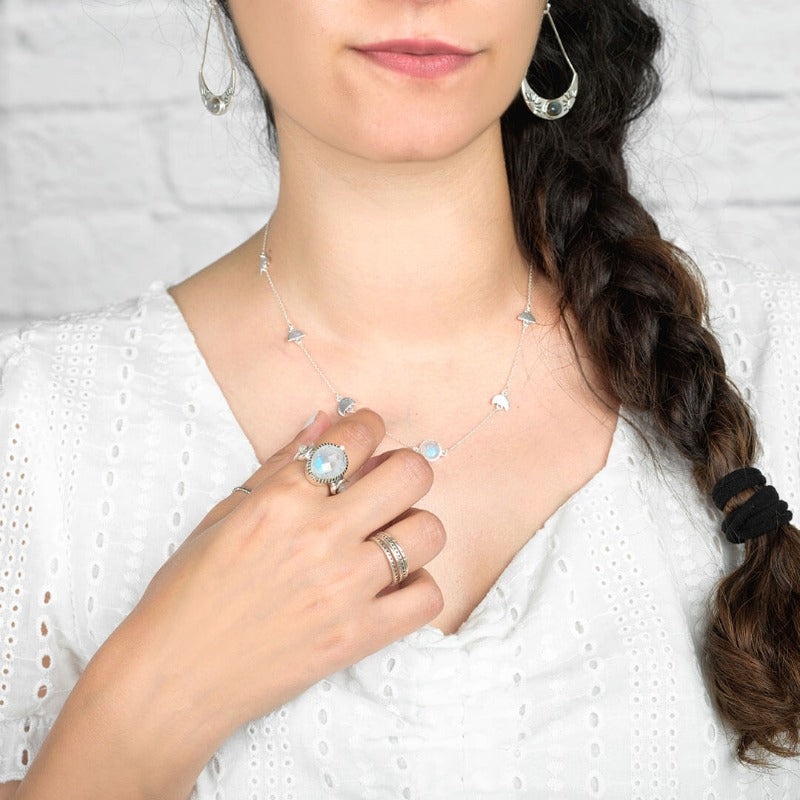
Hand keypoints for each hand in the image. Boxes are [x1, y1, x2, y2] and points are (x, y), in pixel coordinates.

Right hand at [113, 407, 445, 742]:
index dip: (369, 427)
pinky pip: (427, 598)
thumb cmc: (189, 592)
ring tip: (390, 539)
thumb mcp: (226, 513)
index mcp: (283, 499)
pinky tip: (392, 586)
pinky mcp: (357, 636)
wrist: (173, 676)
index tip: (367, 438)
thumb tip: (325, 419)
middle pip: (411, 475)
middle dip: (405, 470)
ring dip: (415, 528)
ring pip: (429, 532)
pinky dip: (418, 588)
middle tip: (389, 486)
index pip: (358, 435)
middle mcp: (320, 535)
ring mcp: (344, 588)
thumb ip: (281, 462)